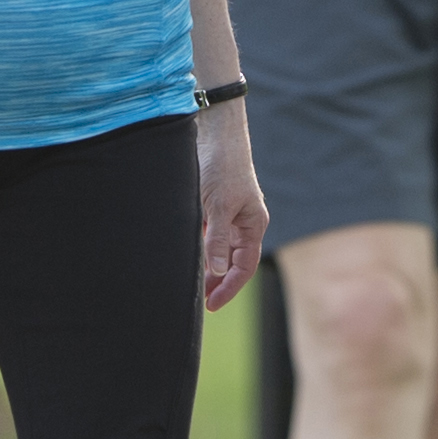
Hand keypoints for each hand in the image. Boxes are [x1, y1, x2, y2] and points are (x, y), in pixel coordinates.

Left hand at [194, 101, 267, 309]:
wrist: (214, 133)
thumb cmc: (222, 166)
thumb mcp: (218, 205)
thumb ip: (217, 238)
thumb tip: (215, 270)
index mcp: (252, 225)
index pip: (243, 267)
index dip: (229, 287)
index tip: (212, 305)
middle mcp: (241, 223)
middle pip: (231, 262)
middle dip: (217, 282)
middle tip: (198, 302)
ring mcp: (226, 215)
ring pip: (217, 250)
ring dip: (206, 267)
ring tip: (190, 285)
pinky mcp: (210, 206)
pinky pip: (206, 235)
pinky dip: (198, 248)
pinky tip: (185, 257)